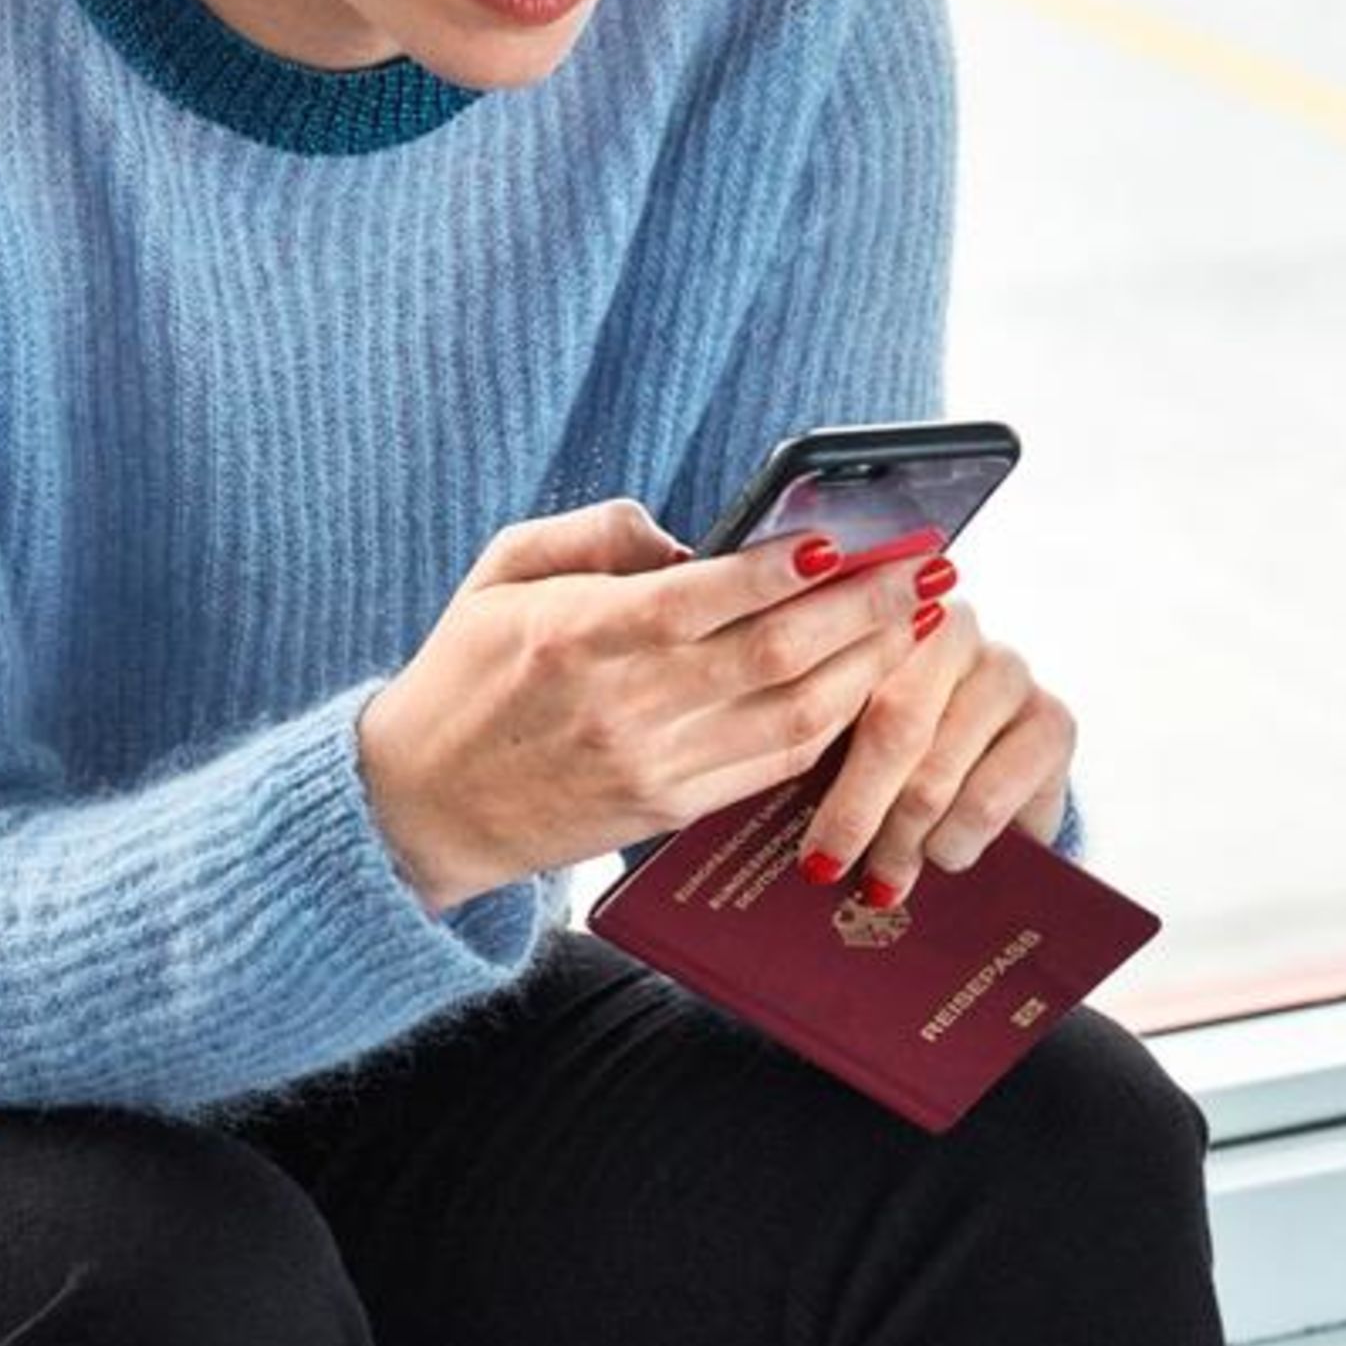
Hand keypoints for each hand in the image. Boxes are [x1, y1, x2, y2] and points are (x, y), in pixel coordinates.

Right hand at [355, 498, 946, 911]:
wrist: (420, 807)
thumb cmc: (463, 671)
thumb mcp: (503, 570)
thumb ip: (597, 533)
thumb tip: (689, 536)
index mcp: (582, 633)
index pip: (711, 594)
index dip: (790, 566)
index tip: (849, 536)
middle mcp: (628, 704)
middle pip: (776, 654)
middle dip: (864, 608)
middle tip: (925, 568)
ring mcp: (655, 765)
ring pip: (793, 716)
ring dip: (869, 668)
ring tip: (920, 621)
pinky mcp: (670, 812)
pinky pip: (773, 767)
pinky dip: (831, 726)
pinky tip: (868, 686)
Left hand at [794, 577, 1075, 910]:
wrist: (992, 785)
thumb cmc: (894, 758)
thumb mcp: (847, 736)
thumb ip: (818, 736)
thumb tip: (773, 801)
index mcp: (887, 610)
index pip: (844, 672)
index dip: (810, 746)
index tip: (784, 809)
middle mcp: (956, 626)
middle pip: (895, 723)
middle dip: (857, 808)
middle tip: (825, 867)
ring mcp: (1010, 670)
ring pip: (938, 770)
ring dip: (904, 839)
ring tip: (883, 877)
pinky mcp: (1054, 720)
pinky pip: (988, 797)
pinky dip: (956, 840)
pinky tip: (942, 856)